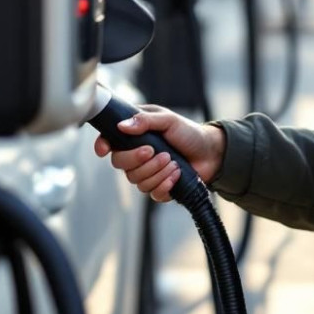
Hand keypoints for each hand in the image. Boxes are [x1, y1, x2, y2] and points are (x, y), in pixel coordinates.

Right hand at [93, 105, 226, 201]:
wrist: (211, 153)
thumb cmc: (189, 132)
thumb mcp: (168, 120)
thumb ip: (145, 120)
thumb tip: (122, 126)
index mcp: (135, 135)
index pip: (109, 141)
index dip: (102, 146)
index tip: (104, 150)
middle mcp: (136, 154)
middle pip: (119, 164)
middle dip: (138, 160)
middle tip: (157, 152)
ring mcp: (146, 172)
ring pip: (136, 180)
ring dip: (157, 171)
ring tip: (173, 162)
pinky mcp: (158, 187)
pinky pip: (151, 193)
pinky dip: (165, 185)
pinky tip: (176, 175)